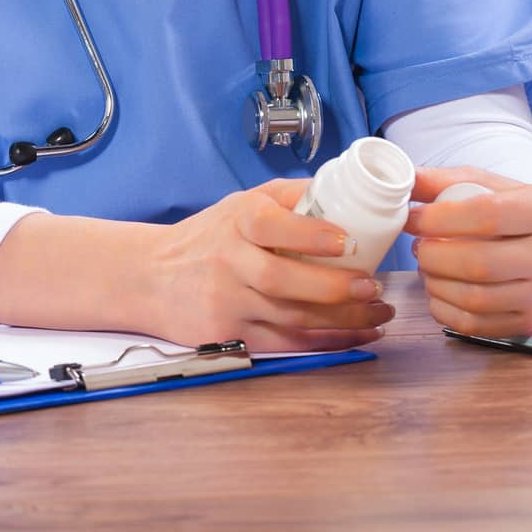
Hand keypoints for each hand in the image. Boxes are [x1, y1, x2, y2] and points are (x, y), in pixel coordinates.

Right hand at [147, 178, 394, 351]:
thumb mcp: (240, 203)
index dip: (311, 236)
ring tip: (379, 313)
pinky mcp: (229, 335)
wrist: (151, 277)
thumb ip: (289, 196)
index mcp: (236, 221)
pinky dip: (326, 343)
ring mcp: (228, 302)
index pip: (272, 226)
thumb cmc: (209, 236)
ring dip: (343, 320)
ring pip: (291, 317)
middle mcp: (229, 261)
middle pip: (284, 281)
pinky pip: (285, 343)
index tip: (348, 241)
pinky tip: (357, 336)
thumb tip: (345, 187)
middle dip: (334, 288)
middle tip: (375, 287)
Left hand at [404, 165, 531, 340]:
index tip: (412, 218)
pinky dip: (445, 311)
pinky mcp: (531, 322)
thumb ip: (446, 181)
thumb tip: (404, 181)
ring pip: (475, 298)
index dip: (439, 219)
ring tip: (427, 266)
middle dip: (434, 255)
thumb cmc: (523, 210)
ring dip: (436, 284)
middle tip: (419, 246)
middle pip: (478, 263)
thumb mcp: (493, 185)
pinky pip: (477, 325)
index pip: (486, 215)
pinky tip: (438, 291)